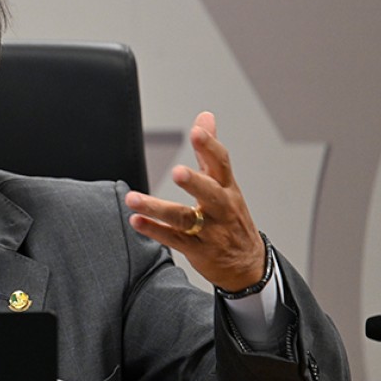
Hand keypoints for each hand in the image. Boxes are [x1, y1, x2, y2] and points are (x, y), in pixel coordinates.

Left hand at [124, 112, 264, 291]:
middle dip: (194, 182)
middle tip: (177, 172)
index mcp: (227, 188)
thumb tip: (205, 117)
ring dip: (157, 208)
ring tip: (133, 199)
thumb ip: (208, 151)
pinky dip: (154, 230)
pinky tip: (135, 221)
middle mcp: (220, 208)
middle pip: (209, 193)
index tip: (197, 131)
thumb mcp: (225, 184)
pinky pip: (174, 239)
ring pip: (183, 218)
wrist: (248, 264)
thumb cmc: (232, 218)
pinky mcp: (197, 250)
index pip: (221, 163)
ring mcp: (210, 231)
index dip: (210, 146)